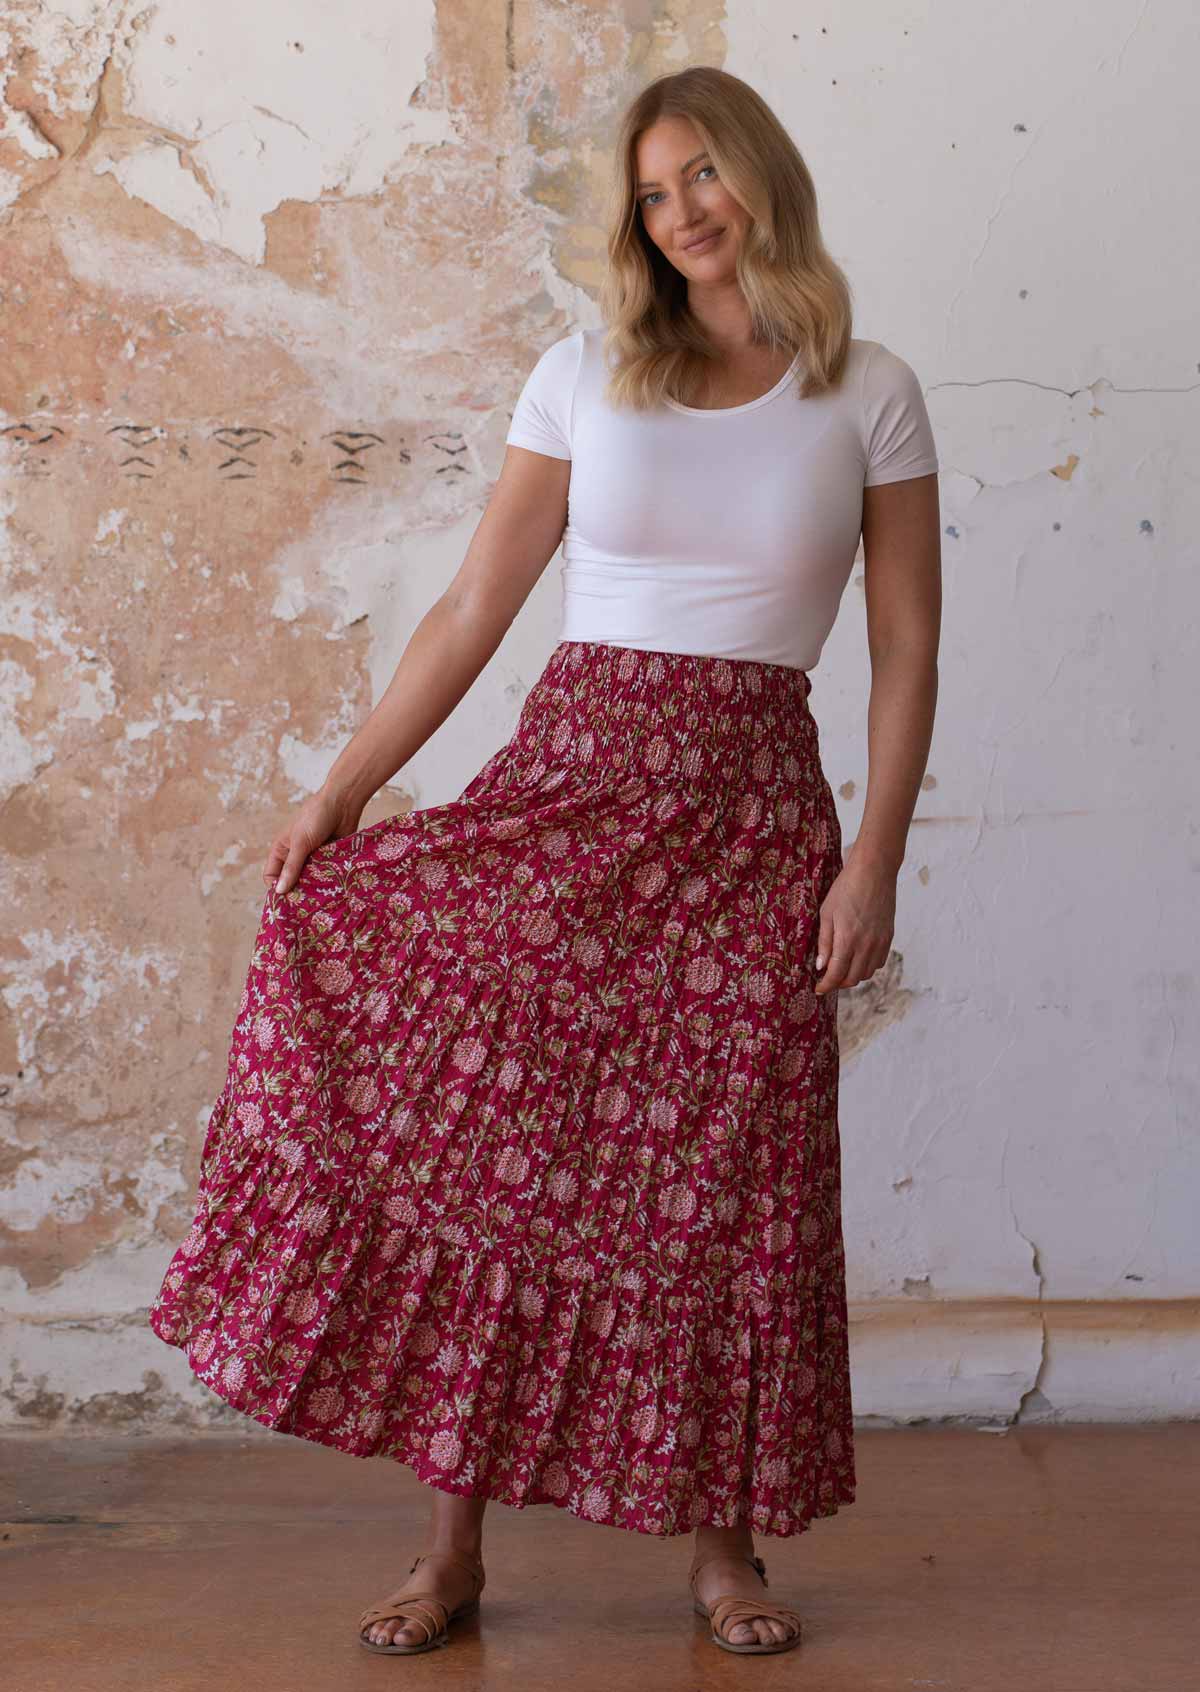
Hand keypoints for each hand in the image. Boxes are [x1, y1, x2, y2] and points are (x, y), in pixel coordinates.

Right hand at [262, 786, 363, 897]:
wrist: (343, 803)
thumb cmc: (316, 817)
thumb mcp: (301, 843)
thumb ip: (292, 867)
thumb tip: (279, 891)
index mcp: (282, 850)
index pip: (271, 875)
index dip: (276, 887)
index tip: (286, 900)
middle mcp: (296, 856)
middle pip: (291, 881)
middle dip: (297, 891)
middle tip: (304, 906)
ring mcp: (313, 858)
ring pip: (310, 880)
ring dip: (314, 888)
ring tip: (320, 900)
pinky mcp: (330, 859)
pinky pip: (326, 875)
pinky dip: (329, 882)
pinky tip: (334, 891)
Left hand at [813, 851, 896, 994]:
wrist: (874, 871)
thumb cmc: (846, 888)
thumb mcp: (826, 913)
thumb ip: (824, 942)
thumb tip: (821, 966)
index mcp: (848, 940)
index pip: (836, 974)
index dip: (826, 986)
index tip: (819, 989)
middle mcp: (866, 945)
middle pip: (853, 978)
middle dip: (838, 983)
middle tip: (828, 978)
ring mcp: (880, 942)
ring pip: (867, 973)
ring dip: (853, 975)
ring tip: (842, 967)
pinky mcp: (889, 937)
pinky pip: (879, 962)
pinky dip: (867, 966)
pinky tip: (858, 957)